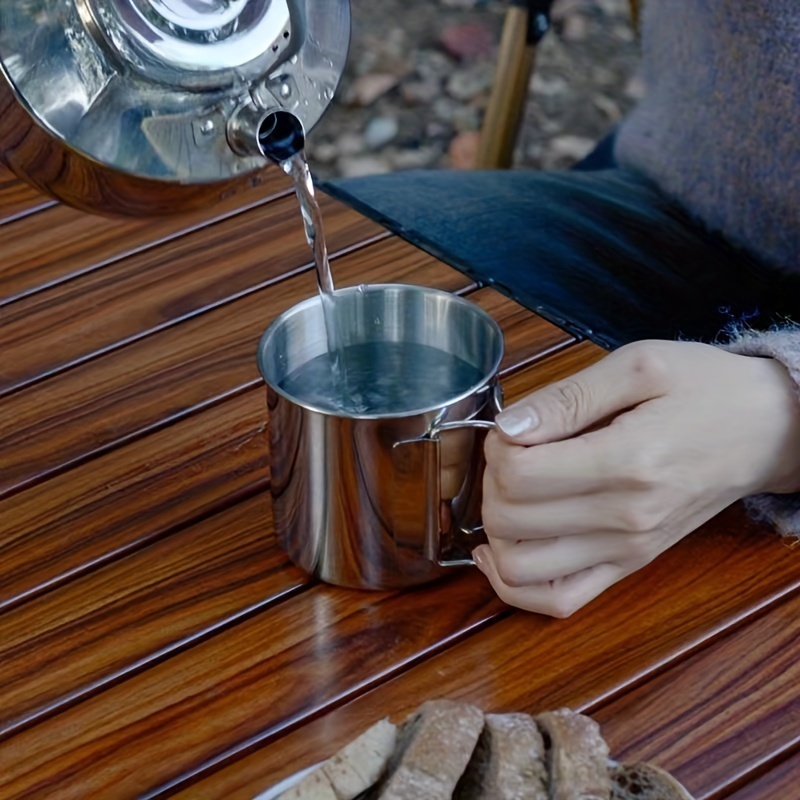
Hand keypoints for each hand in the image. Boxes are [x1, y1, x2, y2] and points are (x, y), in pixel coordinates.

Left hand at [474, 340, 799, 616]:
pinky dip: (515, 585)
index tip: (514, 427)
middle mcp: (626, 519)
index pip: (518, 475)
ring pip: (520, 570)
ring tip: (511, 493)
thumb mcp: (640, 365)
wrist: (769, 430)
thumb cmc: (706, 389)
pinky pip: (557, 601)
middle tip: (513, 452)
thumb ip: (567, 397)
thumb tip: (507, 427)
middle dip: (490, 482)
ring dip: (495, 532)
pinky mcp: (630, 566)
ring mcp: (628, 551)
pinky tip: (500, 550)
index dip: (497, 446)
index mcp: (627, 461)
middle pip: (510, 520)